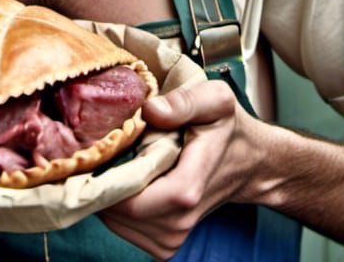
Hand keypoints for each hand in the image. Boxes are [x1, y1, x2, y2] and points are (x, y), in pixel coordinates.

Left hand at [100, 79, 257, 258]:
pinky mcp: (164, 244)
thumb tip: (150, 109)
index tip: (96, 153)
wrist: (248, 162)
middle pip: (116, 212)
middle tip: (102, 150)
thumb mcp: (215, 100)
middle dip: (101, 181)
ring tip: (118, 162)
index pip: (130, 202)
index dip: (104, 180)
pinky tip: (127, 180)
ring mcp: (172, 237)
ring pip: (115, 222)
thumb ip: (185, 101)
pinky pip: (123, 229)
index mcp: (187, 189)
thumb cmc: (227, 128)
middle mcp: (179, 220)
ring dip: (107, 193)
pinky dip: (116, 207)